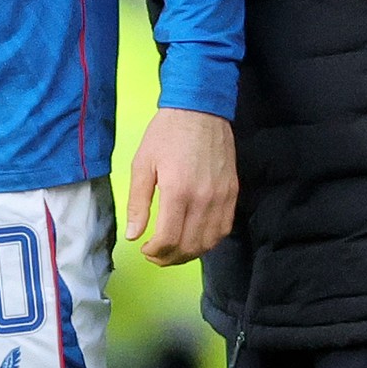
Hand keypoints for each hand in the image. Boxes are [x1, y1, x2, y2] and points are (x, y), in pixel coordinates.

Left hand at [123, 106, 236, 265]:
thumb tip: (133, 235)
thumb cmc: (167, 134)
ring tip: (174, 250)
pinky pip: (224, 228)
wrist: (200, 109)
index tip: (145, 248)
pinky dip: (210, 241)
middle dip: (169, 258)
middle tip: (156, 254)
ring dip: (190, 253)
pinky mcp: (233, 193)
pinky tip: (195, 238)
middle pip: (190, 246)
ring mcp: (222, 197)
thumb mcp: (142, 164)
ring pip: (209, 242)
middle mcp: (204, 199)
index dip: (155, 252)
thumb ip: (137, 203)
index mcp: (178, 191)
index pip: (169, 239)